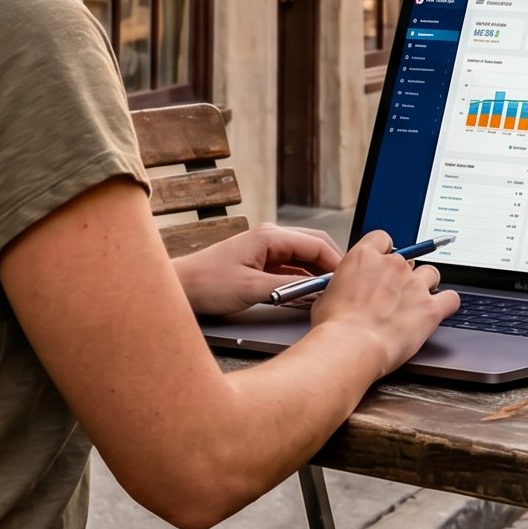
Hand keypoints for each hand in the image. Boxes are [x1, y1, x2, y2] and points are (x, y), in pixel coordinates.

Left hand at [173, 224, 344, 317]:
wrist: (180, 287)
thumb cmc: (209, 283)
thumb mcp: (251, 289)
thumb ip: (288, 289)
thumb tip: (316, 292)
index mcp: (271, 236)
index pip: (316, 244)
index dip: (336, 263)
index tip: (347, 281)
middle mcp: (271, 237)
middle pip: (313, 245)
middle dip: (330, 264)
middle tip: (344, 285)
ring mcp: (265, 248)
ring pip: (303, 257)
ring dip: (317, 272)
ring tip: (330, 291)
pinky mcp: (260, 261)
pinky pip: (291, 267)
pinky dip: (303, 278)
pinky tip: (309, 292)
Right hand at [311, 231, 459, 379]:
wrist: (350, 347)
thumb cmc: (334, 327)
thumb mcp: (326, 297)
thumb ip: (344, 285)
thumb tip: (344, 291)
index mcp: (365, 257)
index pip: (383, 239)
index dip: (384, 253)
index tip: (382, 265)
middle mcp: (394, 265)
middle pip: (408, 260)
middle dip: (402, 276)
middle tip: (393, 296)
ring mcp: (415, 285)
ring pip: (431, 274)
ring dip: (425, 286)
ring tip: (415, 304)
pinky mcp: (430, 308)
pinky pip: (451, 298)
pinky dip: (447, 303)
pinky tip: (439, 310)